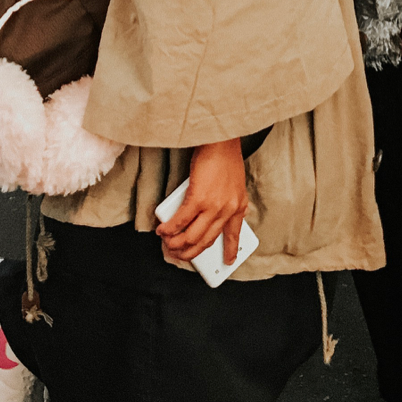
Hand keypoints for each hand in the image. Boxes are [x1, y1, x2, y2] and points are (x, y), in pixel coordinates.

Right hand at [156, 140, 248, 264]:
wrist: (220, 139)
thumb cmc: (224, 156)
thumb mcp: (234, 184)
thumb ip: (225, 202)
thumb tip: (205, 219)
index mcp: (238, 206)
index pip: (234, 235)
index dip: (230, 251)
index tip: (228, 262)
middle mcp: (227, 210)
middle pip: (206, 241)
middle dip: (190, 252)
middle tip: (178, 254)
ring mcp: (213, 206)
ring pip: (191, 237)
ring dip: (176, 244)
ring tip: (168, 244)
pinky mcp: (198, 198)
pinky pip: (180, 222)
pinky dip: (169, 229)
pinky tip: (163, 230)